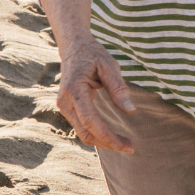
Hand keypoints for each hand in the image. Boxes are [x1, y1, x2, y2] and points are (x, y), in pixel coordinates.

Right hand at [55, 37, 136, 153]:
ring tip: (125, 143)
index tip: (127, 145)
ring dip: (103, 141)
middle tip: (131, 147)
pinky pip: (81, 127)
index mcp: (74, 90)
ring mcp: (64, 106)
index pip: (90, 121)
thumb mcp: (109, 66)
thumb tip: (131, 111)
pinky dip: (96, 134)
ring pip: (82, 133)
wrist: (74, 48)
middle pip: (85, 132)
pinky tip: (112, 135)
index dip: (108, 136)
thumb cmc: (93, 54)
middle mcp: (65, 102)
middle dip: (108, 143)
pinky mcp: (68, 108)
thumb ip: (118, 88)